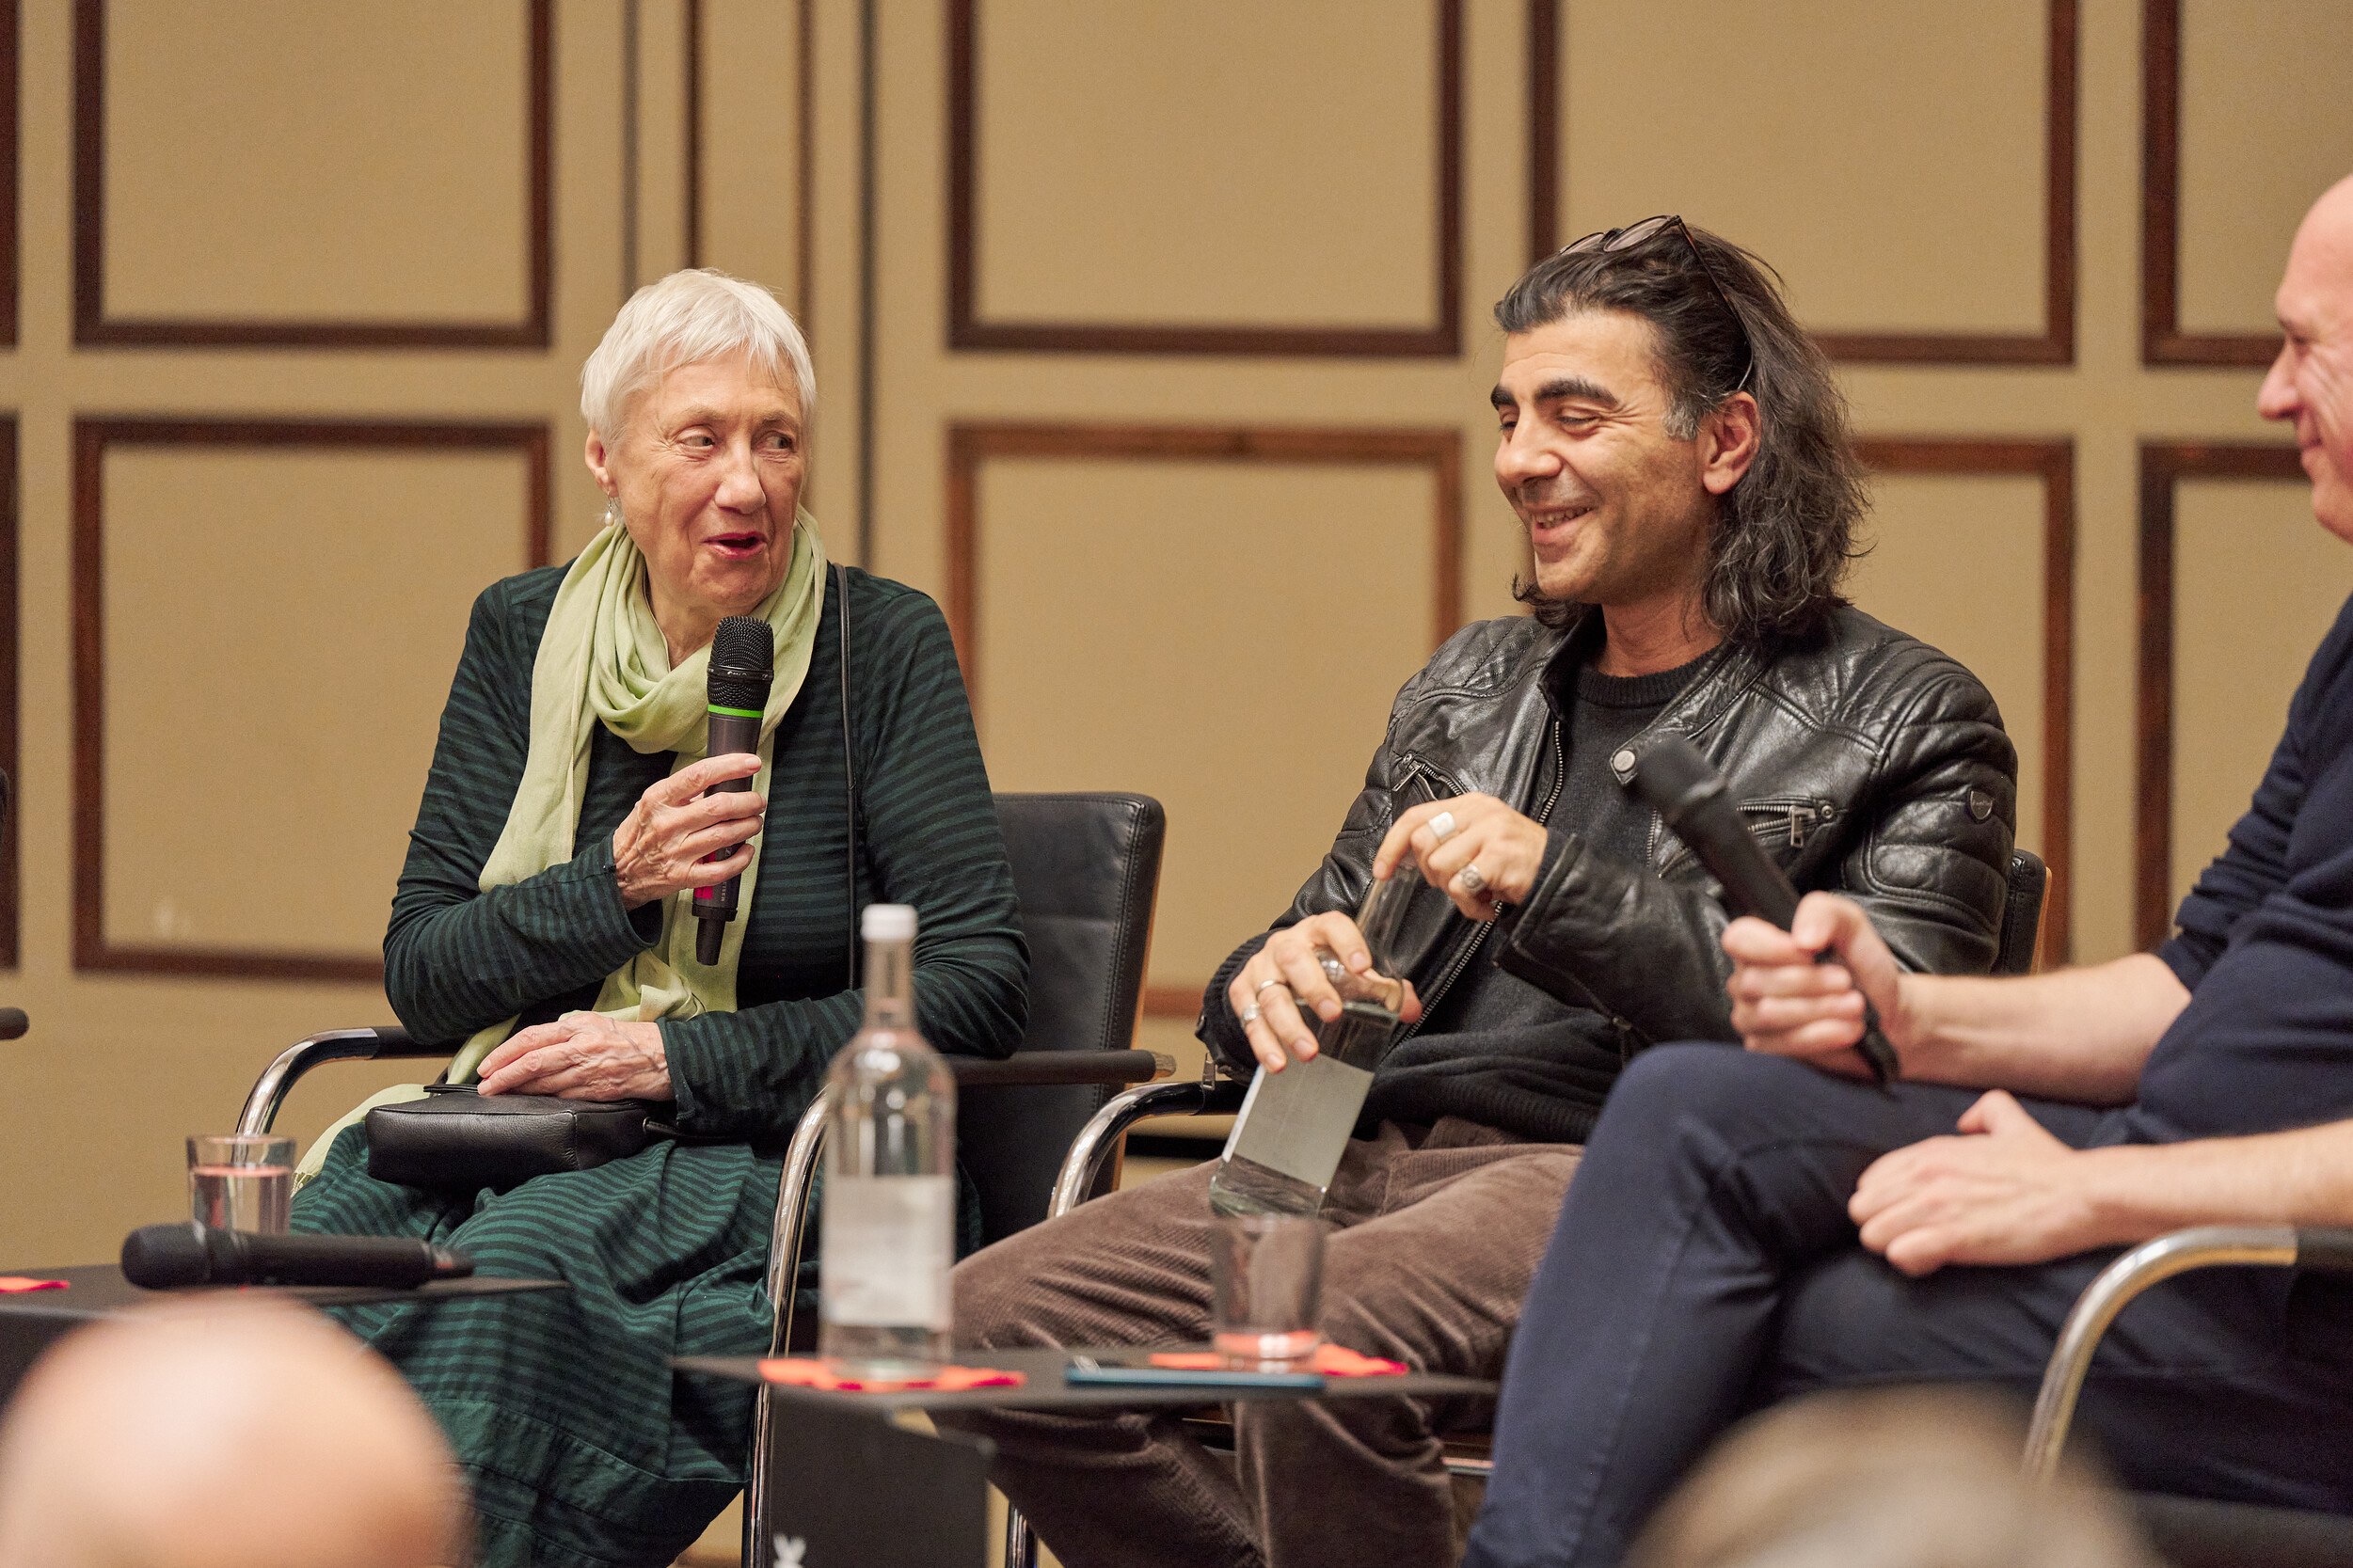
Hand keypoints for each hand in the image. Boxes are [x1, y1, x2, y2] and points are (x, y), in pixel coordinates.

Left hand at [476, 1011, 671, 1099]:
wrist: (665, 1059)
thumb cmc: (632, 1039)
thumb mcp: (598, 1023)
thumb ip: (567, 1030)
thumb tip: (535, 1043)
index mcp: (579, 1027)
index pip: (532, 1038)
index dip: (505, 1053)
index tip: (487, 1066)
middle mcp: (581, 1048)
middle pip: (532, 1062)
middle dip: (503, 1076)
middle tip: (484, 1086)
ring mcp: (588, 1072)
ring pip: (543, 1084)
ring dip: (517, 1091)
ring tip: (498, 1095)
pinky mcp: (596, 1092)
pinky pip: (561, 1097)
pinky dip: (540, 1100)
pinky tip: (528, 1102)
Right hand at [611, 753, 763, 908]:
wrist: (617, 871)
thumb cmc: (640, 833)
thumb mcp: (651, 804)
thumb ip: (683, 793)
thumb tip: (723, 780)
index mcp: (659, 799)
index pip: (699, 775)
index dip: (731, 766)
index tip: (752, 763)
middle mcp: (667, 824)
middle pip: (719, 806)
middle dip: (748, 801)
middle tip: (758, 801)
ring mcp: (675, 851)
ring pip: (725, 835)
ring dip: (749, 826)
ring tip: (754, 822)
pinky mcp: (682, 876)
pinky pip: (721, 869)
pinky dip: (741, 859)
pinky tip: (746, 850)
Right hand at [1228, 912, 1421, 1073]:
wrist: (1278, 966)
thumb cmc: (1323, 966)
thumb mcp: (1351, 969)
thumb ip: (1383, 987)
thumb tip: (1411, 1009)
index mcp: (1318, 931)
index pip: (1333, 926)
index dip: (1348, 942)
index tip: (1362, 965)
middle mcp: (1286, 945)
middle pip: (1294, 959)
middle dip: (1314, 988)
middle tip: (1333, 1014)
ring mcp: (1261, 968)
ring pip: (1270, 994)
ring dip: (1289, 1026)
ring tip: (1309, 1052)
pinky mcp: (1242, 991)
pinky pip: (1249, 1017)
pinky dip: (1263, 1043)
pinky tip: (1277, 1062)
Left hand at [1373, 793, 1548, 919]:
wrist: (1558, 874)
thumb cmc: (1514, 863)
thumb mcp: (1479, 839)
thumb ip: (1447, 839)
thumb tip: (1405, 855)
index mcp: (1470, 804)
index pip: (1415, 816)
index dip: (1392, 845)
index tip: (1381, 870)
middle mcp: (1479, 811)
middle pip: (1423, 843)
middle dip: (1432, 874)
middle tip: (1458, 884)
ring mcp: (1491, 831)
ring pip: (1440, 867)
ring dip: (1454, 892)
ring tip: (1478, 894)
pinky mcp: (1499, 856)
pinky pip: (1462, 886)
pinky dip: (1470, 906)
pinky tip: (1488, 905)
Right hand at [1723, 892, 1914, 1076]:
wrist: (1884, 1013)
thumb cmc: (1861, 967)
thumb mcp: (1851, 926)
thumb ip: (1825, 914)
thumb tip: (1802, 937)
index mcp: (1760, 943)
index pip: (1737, 939)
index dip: (1769, 948)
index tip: (1808, 953)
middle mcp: (1747, 978)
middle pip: (1754, 980)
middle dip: (1809, 982)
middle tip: (1845, 981)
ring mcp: (1751, 1015)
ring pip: (1768, 1013)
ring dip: (1819, 1008)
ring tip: (1853, 1005)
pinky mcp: (1766, 1046)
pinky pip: (1783, 1043)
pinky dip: (1821, 1035)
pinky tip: (1847, 1028)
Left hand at [1850, 1091, 2109, 1274]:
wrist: (2081, 1194)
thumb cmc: (2049, 1165)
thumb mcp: (2012, 1120)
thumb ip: (1985, 1109)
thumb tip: (1967, 1121)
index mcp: (1931, 1152)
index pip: (1870, 1180)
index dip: (1885, 1203)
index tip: (1910, 1215)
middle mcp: (1925, 1176)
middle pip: (1862, 1210)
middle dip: (1882, 1226)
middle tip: (1914, 1237)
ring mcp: (1937, 1206)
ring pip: (1873, 1235)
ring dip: (1895, 1247)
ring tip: (1924, 1251)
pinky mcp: (1954, 1238)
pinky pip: (1900, 1255)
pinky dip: (1911, 1263)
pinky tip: (1934, 1262)